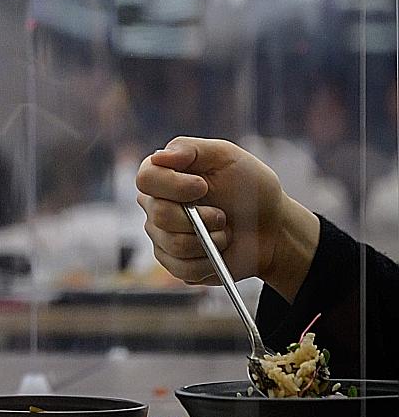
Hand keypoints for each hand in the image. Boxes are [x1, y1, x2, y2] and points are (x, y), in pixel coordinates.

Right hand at [135, 136, 318, 298]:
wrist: (272, 228)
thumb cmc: (250, 189)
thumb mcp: (227, 157)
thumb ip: (190, 149)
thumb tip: (158, 156)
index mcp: (163, 175)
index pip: (145, 179)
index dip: (174, 185)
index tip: (203, 186)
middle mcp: (155, 205)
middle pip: (159, 214)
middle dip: (200, 217)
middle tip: (221, 215)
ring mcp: (161, 236)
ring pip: (173, 244)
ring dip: (209, 240)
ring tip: (224, 233)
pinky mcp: (173, 262)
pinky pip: (181, 267)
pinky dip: (209, 262)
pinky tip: (218, 252)